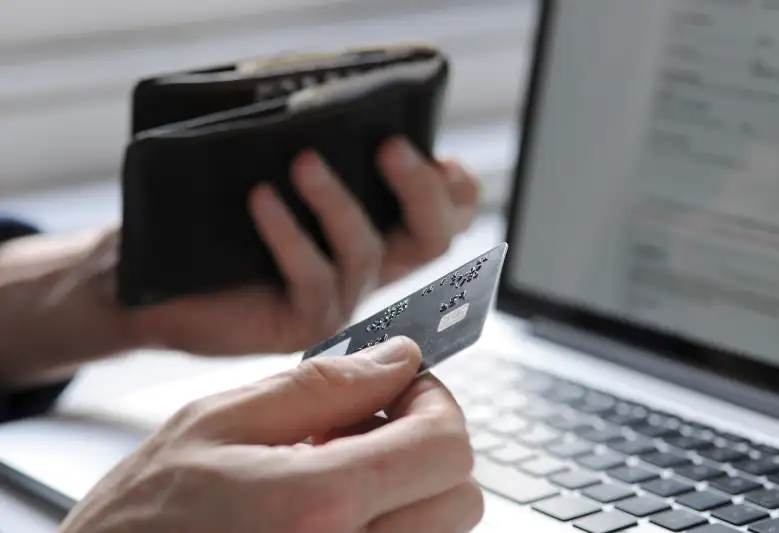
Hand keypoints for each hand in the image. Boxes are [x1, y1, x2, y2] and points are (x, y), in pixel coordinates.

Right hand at [59, 337, 482, 532]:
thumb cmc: (140, 518)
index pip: (445, 446)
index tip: (402, 391)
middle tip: (370, 429)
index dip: (433, 404)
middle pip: (460, 497)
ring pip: (443, 532)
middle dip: (428, 448)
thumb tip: (398, 358)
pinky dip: (392, 525)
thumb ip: (319, 387)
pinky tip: (333, 511)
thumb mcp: (215, 425)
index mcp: (316, 505)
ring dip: (411, 491)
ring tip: (339, 474)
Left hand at [130, 137, 479, 354]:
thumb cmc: (209, 222)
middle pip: (432, 240)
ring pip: (368, 254)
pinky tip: (262, 199)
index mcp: (374, 231)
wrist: (155, 284)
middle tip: (391, 146)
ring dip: (338, 202)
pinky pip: (313, 277)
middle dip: (423, 191)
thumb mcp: (270, 175)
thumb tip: (338, 119)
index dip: (457, 191)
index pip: (443, 217)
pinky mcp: (303, 325)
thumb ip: (316, 156)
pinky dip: (290, 233)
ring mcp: (339, 300)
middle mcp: (367, 268)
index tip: (444, 159)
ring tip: (304, 161)